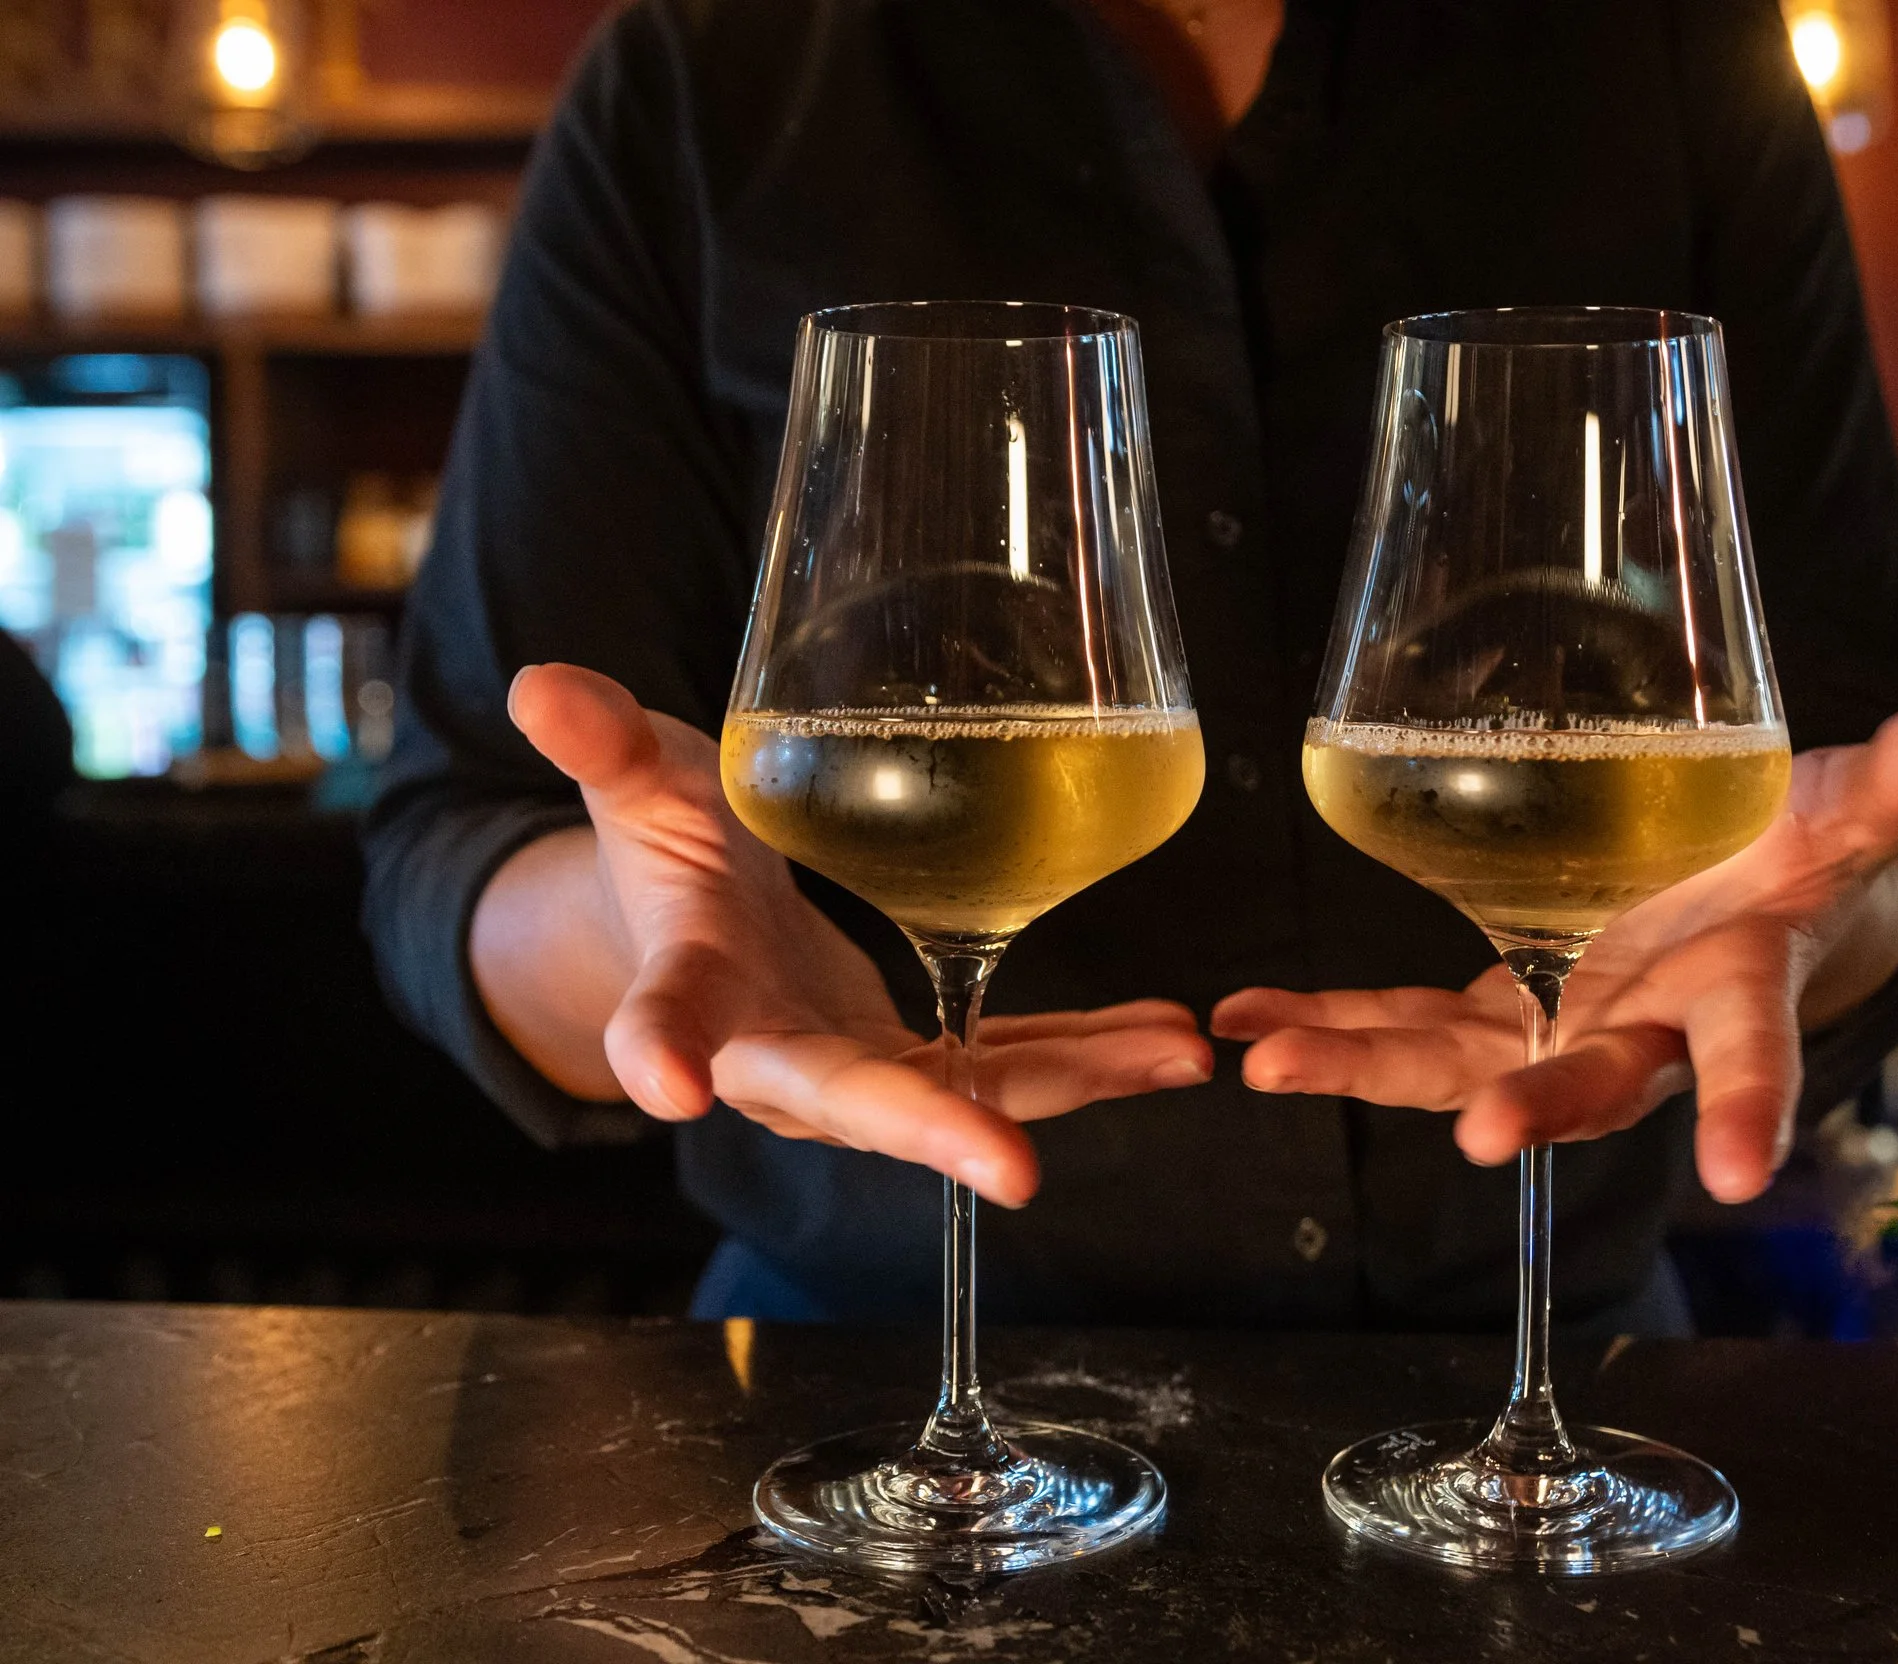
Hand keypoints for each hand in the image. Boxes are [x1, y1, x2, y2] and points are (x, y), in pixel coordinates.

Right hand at [485, 664, 1212, 1205]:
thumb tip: (540, 682)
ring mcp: (855, 1071)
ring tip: (1172, 1060)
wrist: (709, 922)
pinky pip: (1011, 1062)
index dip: (659, 1052)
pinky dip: (1090, 1054)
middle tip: (1012, 1170)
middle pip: (850, 1100)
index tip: (670, 1086)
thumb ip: (599, 743)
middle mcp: (773, 1059)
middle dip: (935, 1132)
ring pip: (963, 1092)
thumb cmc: (671, 850)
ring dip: (1069, 1084)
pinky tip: (1166, 1041)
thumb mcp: (637, 785)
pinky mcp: (916, 1059)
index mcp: (689, 989)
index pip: (658, 1023)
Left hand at [1213, 702, 1897, 1202]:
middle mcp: (1636, 1038)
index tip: (1736, 1178)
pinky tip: (1238, 1020)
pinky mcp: (1482, 1010)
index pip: (1752, 1059)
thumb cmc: (1786, 858)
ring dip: (1368, 1065)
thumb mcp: (1842, 813)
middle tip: (1484, 1137)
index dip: (1747, 1112)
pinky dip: (1320, 1017)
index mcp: (1731, 997)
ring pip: (1457, 1066)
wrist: (1724, 902)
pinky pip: (1395, 1022)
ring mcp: (1550, 1032)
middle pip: (1588, 1086)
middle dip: (1534, 1108)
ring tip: (1274, 1061)